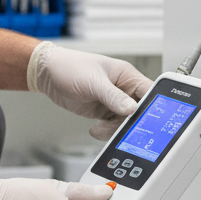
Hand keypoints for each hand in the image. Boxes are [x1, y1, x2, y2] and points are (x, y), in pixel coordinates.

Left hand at [28, 42, 153, 140]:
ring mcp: (113, 102)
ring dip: (115, 129)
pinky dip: (106, 131)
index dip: (153, 107)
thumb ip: (113, 96)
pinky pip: (112, 126)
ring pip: (126, 122)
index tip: (148, 121)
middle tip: (121, 130)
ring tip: (100, 128)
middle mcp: (123, 89)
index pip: (149, 93)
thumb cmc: (70, 67)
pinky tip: (95, 129)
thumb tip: (132, 109)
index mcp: (127, 76)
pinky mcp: (103, 112)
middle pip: (139, 112)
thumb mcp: (93, 82)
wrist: (48, 75)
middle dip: (132, 123)